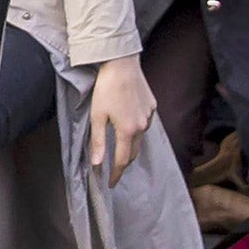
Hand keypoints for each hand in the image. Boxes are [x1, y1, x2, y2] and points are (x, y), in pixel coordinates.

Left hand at [88, 54, 154, 185]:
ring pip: (140, 138)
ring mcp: (149, 116)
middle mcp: (142, 126)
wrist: (122, 63)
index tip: (110, 184)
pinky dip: (136, 129)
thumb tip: (96, 164)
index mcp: (127, 131)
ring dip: (130, 146)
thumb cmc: (106, 88)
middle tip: (114, 170)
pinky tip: (129, 125)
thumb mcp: (97, 116)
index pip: (121, 161)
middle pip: (133, 152)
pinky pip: (144, 123)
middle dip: (123, 163)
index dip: (116, 174)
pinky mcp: (152, 106)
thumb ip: (97, 142)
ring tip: (120, 150)